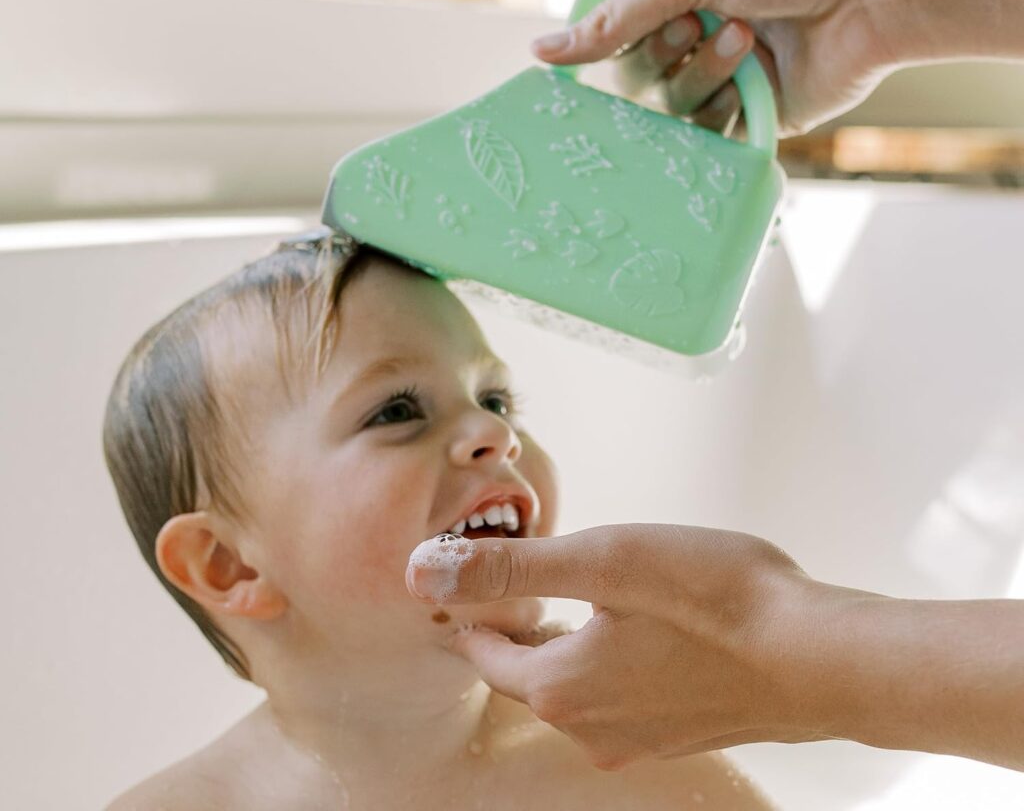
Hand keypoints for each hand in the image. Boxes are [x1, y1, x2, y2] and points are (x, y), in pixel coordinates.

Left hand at [407, 524, 834, 768]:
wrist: (818, 656)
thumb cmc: (712, 598)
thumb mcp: (601, 562)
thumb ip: (513, 568)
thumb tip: (424, 571)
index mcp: (561, 687)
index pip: (485, 653)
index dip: (471, 611)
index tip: (470, 575)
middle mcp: (592, 727)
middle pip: (527, 673)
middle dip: (517, 624)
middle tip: (523, 574)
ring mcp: (639, 737)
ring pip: (573, 686)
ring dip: (564, 641)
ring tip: (578, 593)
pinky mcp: (679, 733)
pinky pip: (617, 696)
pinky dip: (607, 659)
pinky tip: (636, 627)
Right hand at [535, 0, 891, 135]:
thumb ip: (613, 17)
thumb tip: (540, 52)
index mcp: (675, 4)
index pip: (616, 44)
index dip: (620, 43)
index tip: (642, 28)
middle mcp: (693, 48)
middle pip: (639, 85)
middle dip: (667, 55)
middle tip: (700, 23)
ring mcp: (724, 87)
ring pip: (675, 112)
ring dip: (704, 75)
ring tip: (748, 40)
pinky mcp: (753, 121)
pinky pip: (711, 140)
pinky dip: (725, 113)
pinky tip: (755, 80)